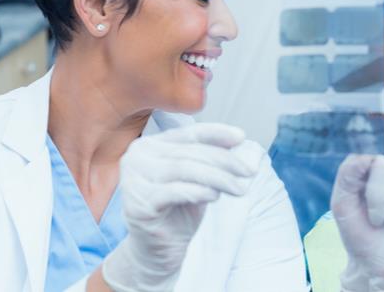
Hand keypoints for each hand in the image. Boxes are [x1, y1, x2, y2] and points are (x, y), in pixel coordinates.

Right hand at [102, 123, 263, 291]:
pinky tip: (215, 196)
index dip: (217, 133)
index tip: (241, 137)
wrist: (158, 251)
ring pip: (184, 169)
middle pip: (190, 152)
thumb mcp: (198, 179)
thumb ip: (209, 159)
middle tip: (249, 171)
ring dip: (218, 177)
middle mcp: (137, 157)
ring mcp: (134, 180)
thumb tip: (237, 139)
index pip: (189, 133)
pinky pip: (173, 191)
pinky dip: (198, 191)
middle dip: (224, 161)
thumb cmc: (178, 211)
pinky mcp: (137, 204)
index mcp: (150, 145)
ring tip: (239, 188)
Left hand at [331, 155, 383, 290]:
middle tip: (377, 220)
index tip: (362, 207)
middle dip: (379, 200)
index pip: (365, 159)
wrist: (381, 265)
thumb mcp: (342, 205)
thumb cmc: (360, 233)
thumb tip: (364, 157)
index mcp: (367, 168)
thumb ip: (346, 176)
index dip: (364, 187)